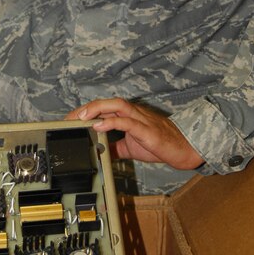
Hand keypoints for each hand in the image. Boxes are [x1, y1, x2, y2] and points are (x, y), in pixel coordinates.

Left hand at [65, 98, 203, 169]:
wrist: (185, 148)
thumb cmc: (160, 144)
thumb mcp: (131, 147)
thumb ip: (115, 147)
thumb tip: (100, 151)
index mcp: (128, 116)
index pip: (103, 108)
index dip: (85, 111)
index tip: (69, 120)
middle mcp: (133, 113)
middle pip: (106, 102)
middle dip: (85, 108)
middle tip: (69, 118)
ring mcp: (140, 119)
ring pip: (116, 105)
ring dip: (97, 109)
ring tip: (81, 117)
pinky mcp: (147, 129)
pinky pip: (127, 121)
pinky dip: (111, 122)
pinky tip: (99, 126)